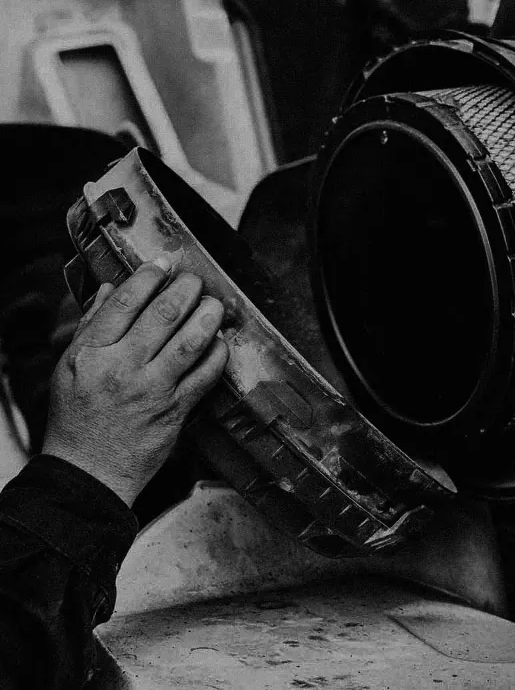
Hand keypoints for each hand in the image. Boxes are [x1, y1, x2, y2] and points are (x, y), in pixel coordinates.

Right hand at [43, 258, 228, 505]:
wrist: (88, 471)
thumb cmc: (78, 418)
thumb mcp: (70, 368)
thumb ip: (90, 326)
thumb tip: (108, 290)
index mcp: (91, 354)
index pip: (124, 303)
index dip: (148, 277)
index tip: (162, 266)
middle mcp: (121, 368)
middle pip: (163, 315)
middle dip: (186, 290)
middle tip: (195, 282)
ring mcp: (151, 389)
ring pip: (190, 341)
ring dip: (208, 317)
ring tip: (214, 305)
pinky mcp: (175, 409)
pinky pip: (205, 374)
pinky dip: (218, 354)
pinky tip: (221, 342)